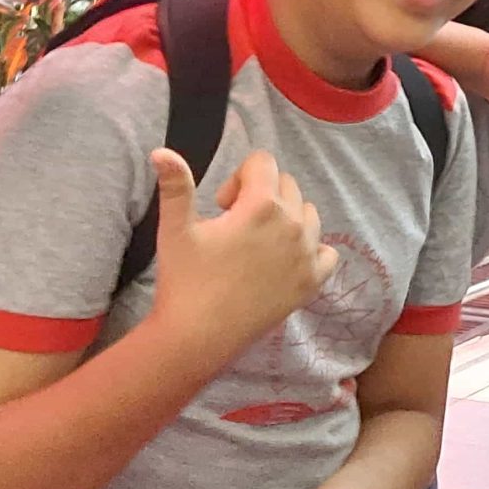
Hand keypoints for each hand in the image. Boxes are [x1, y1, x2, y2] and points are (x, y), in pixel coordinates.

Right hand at [147, 149, 334, 359]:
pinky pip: (327, 252)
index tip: (220, 206)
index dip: (238, 178)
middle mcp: (293, 225)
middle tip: (234, 226)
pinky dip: (311, 250)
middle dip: (261, 195)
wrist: (197, 337)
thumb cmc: (184, 280)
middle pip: (286, 185)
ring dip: (287, 218)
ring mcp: (307, 255)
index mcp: (262, 205)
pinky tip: (284, 261)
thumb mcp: (176, 229)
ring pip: (308, 214)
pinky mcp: (313, 282)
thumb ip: (175, 185)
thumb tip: (161, 150)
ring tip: (258, 242)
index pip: (262, 163)